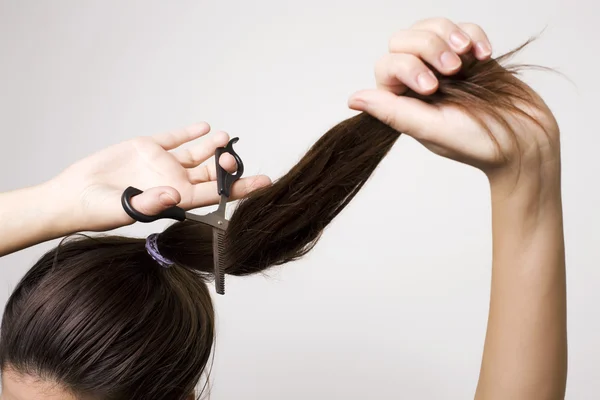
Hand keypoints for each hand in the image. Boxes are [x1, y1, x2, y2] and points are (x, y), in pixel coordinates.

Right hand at [49, 122, 270, 231]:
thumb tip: (174, 193)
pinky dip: (188, 133)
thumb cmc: (99, 211)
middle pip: (211, 174)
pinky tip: (204, 127)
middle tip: (232, 157)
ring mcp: (163, 165)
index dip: (241, 189)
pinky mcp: (147, 148)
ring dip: (212, 146)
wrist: (74, 194)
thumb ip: (151, 202)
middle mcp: (175, 182)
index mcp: (176, 200)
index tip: (265, 182)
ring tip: (225, 137)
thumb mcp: (125, 209)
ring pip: (196, 154)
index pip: (216, 195)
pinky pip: (173, 139)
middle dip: (226, 166)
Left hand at [348, 18, 559, 184]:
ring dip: (449, 35)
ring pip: (431, 27)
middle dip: (428, 46)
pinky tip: (485, 55)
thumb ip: (393, 112)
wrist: (526, 141)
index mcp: (403, 102)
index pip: (386, 65)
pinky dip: (473, 35)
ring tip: (468, 57)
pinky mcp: (471, 57)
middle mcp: (419, 82)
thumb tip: (353, 99)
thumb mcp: (431, 128)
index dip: (407, 67)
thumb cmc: (479, 142)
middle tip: (453, 69)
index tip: (432, 88)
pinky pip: (462, 28)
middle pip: (403, 39)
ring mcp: (445, 67)